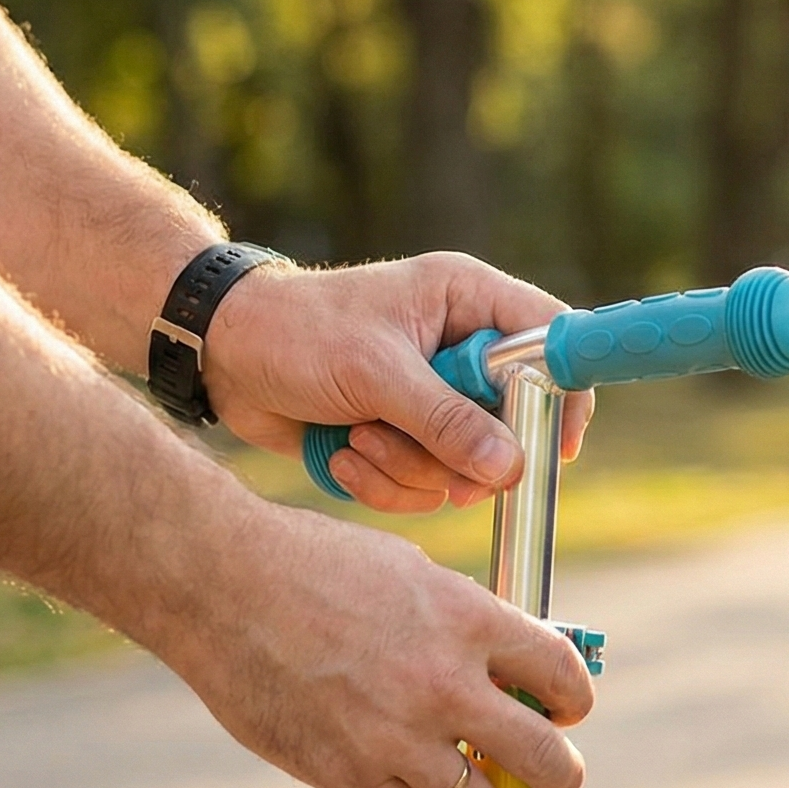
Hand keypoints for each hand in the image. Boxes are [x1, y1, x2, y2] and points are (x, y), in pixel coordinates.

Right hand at [159, 499, 593, 787]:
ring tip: (462, 772)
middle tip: (554, 776)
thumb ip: (464, 622)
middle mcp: (444, 685)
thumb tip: (507, 668)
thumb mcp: (408, 571)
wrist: (220, 584)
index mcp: (468, 619)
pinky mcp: (347, 775)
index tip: (565, 710)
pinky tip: (396, 770)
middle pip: (545, 760)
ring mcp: (396, 738)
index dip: (573, 699)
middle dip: (558, 773)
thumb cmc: (311, 564)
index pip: (563, 676)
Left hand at [201, 253, 594, 513]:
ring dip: (405, 468)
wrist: (223, 357)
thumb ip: (444, 420)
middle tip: (415, 446)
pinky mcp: (403, 439)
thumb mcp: (374, 372)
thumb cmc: (296, 334)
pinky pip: (423, 487)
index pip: (551, 340)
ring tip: (357, 436)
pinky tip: (341, 452)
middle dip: (455, 452)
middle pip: (511, 423)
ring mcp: (431, 399)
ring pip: (463, 466)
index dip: (564, 393)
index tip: (557, 446)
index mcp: (467, 300)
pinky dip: (380, 482)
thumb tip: (510, 468)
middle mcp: (459, 349)